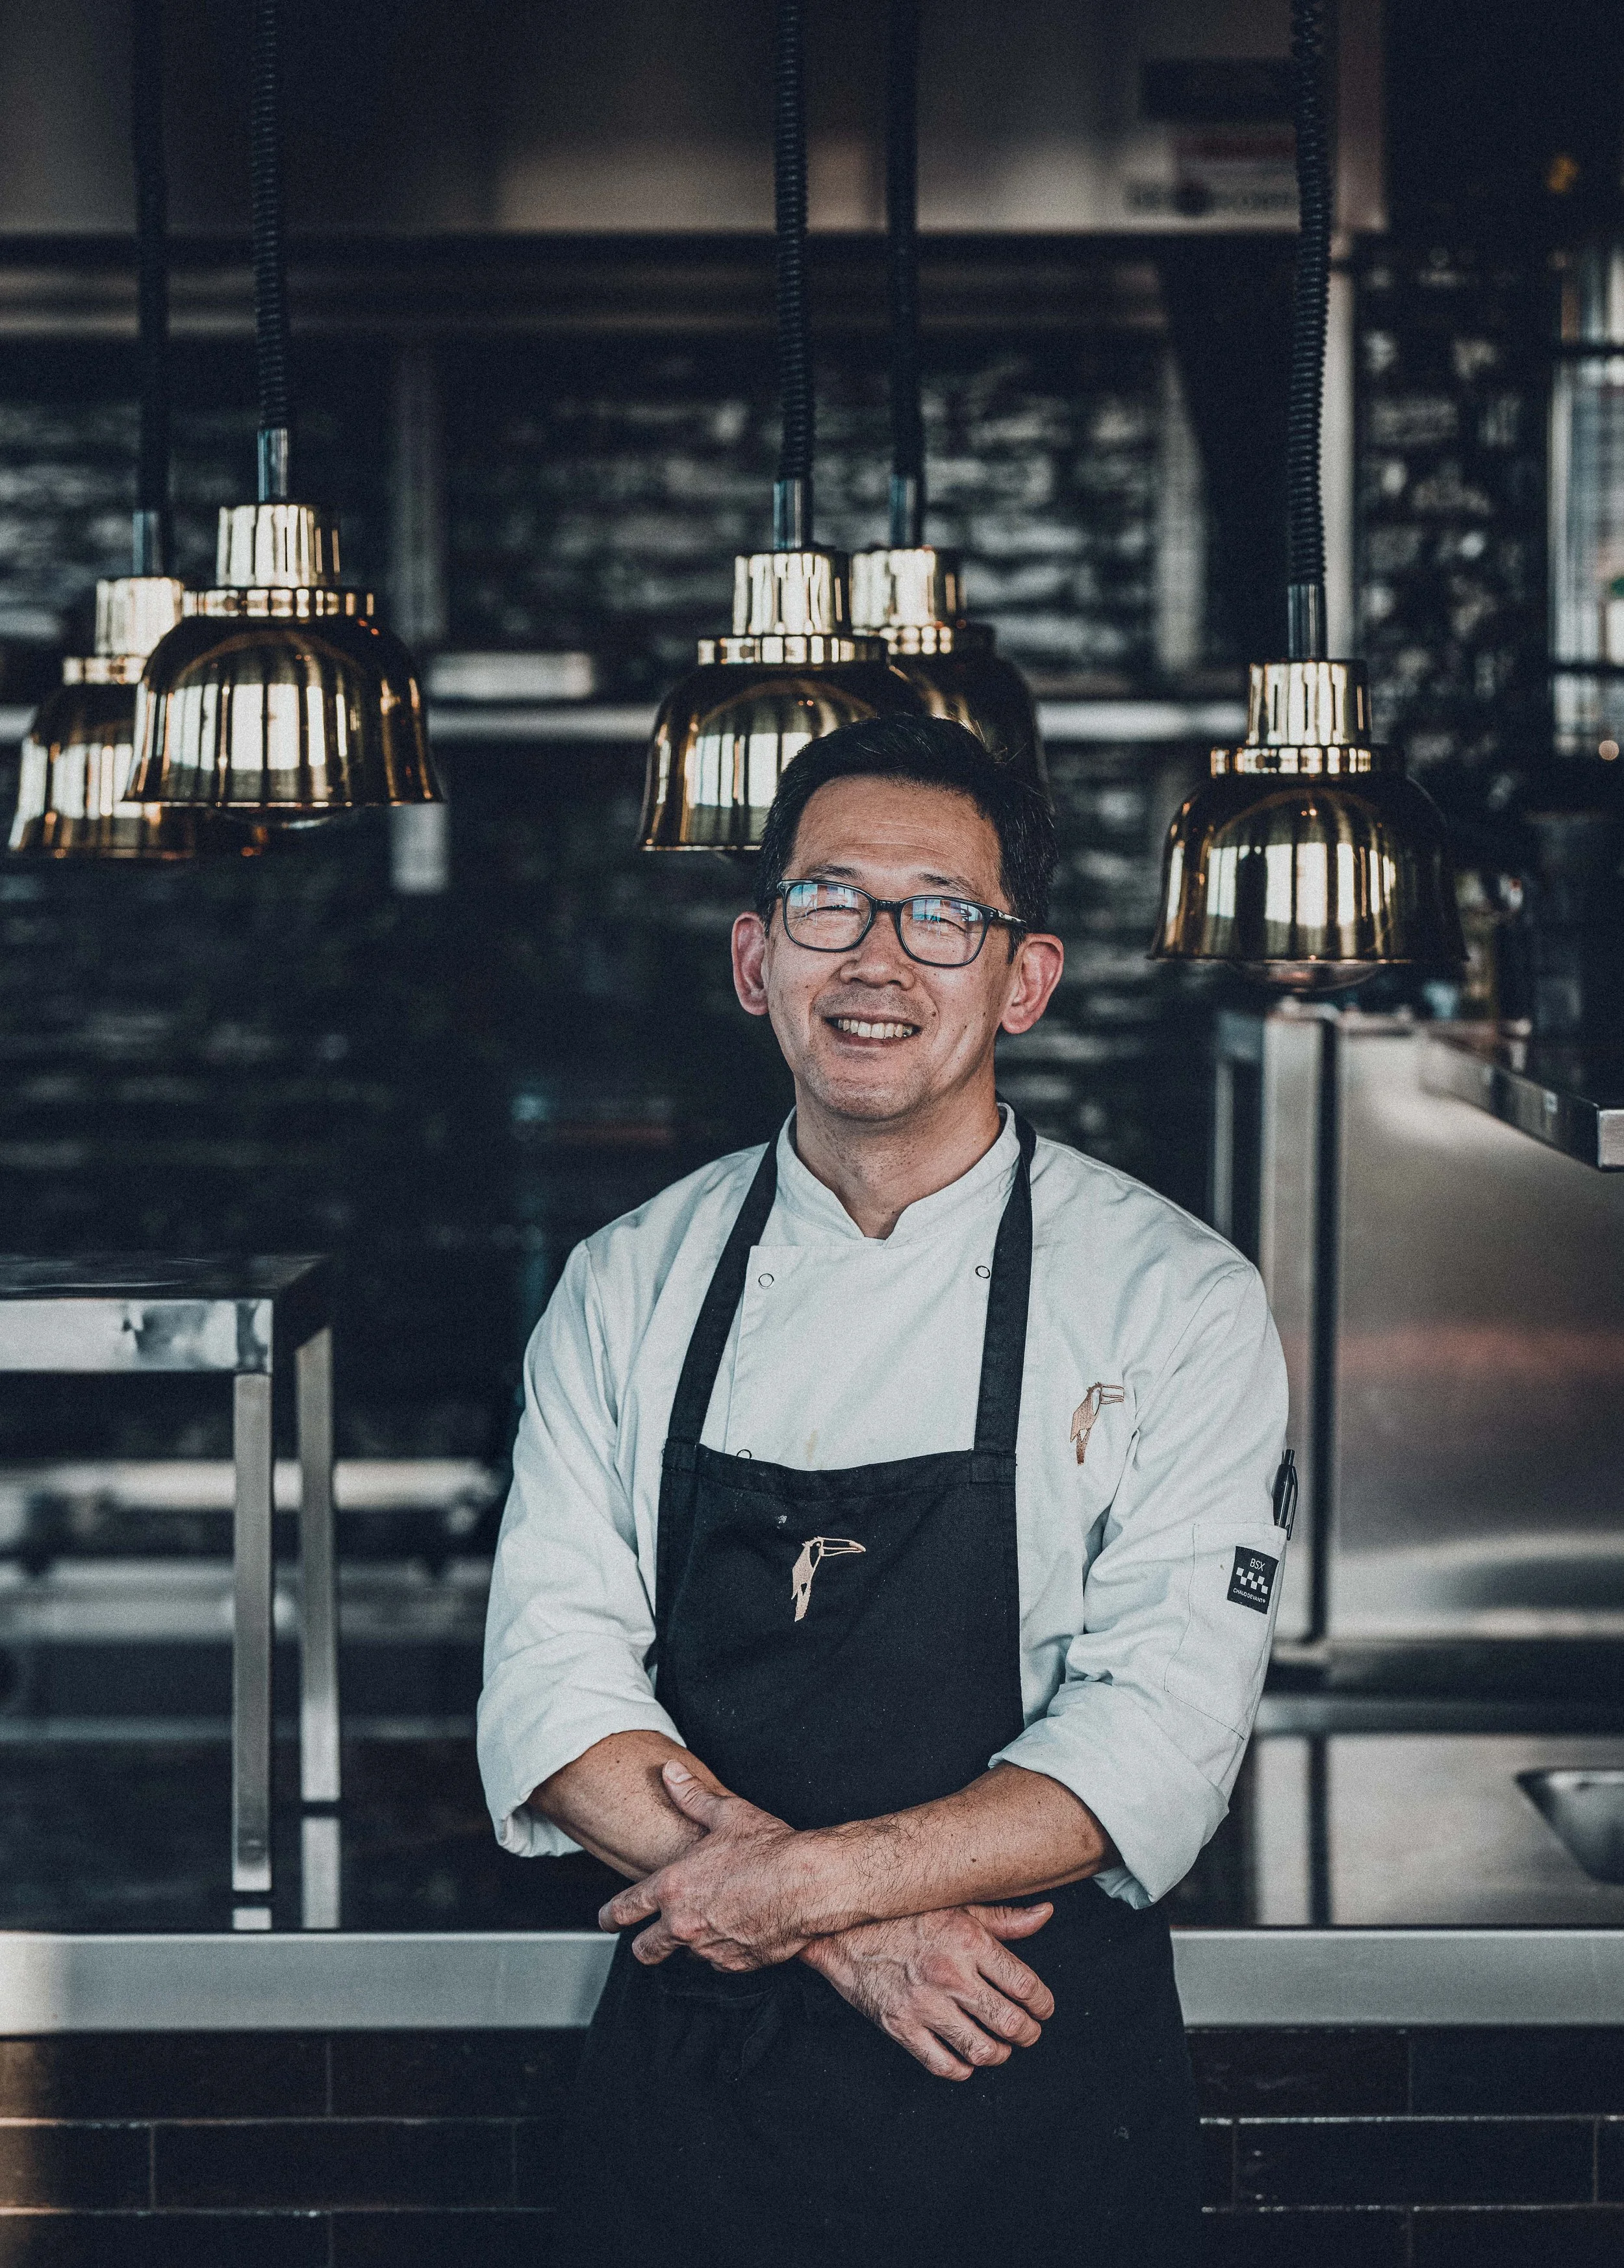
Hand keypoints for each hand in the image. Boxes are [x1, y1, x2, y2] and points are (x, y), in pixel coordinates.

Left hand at [597, 1759, 808, 1970]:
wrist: (808, 1884)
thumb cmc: (770, 1848)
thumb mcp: (727, 1814)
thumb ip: (692, 1796)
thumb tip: (671, 1774)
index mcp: (673, 1886)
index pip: (626, 1909)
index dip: (610, 1916)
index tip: (605, 1920)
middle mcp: (684, 1922)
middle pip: (644, 1950)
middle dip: (644, 1944)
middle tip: (648, 1938)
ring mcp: (708, 1947)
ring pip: (685, 1956)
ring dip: (691, 1943)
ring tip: (708, 1924)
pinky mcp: (734, 1964)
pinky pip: (717, 1962)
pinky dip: (721, 1950)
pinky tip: (736, 1929)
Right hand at [802, 1904, 1055, 2081]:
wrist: (844, 1930)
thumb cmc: (905, 1914)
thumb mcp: (957, 1905)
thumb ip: (1003, 1918)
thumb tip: (1046, 1914)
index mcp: (968, 1941)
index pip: (1026, 1986)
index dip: (1043, 2004)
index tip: (1042, 2008)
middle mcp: (949, 1974)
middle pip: (1010, 2023)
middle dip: (1028, 2034)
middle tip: (1028, 2031)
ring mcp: (923, 2004)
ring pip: (982, 2050)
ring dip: (1000, 2054)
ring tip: (1000, 2045)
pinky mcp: (900, 2027)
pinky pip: (943, 2065)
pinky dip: (963, 2069)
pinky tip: (966, 2056)